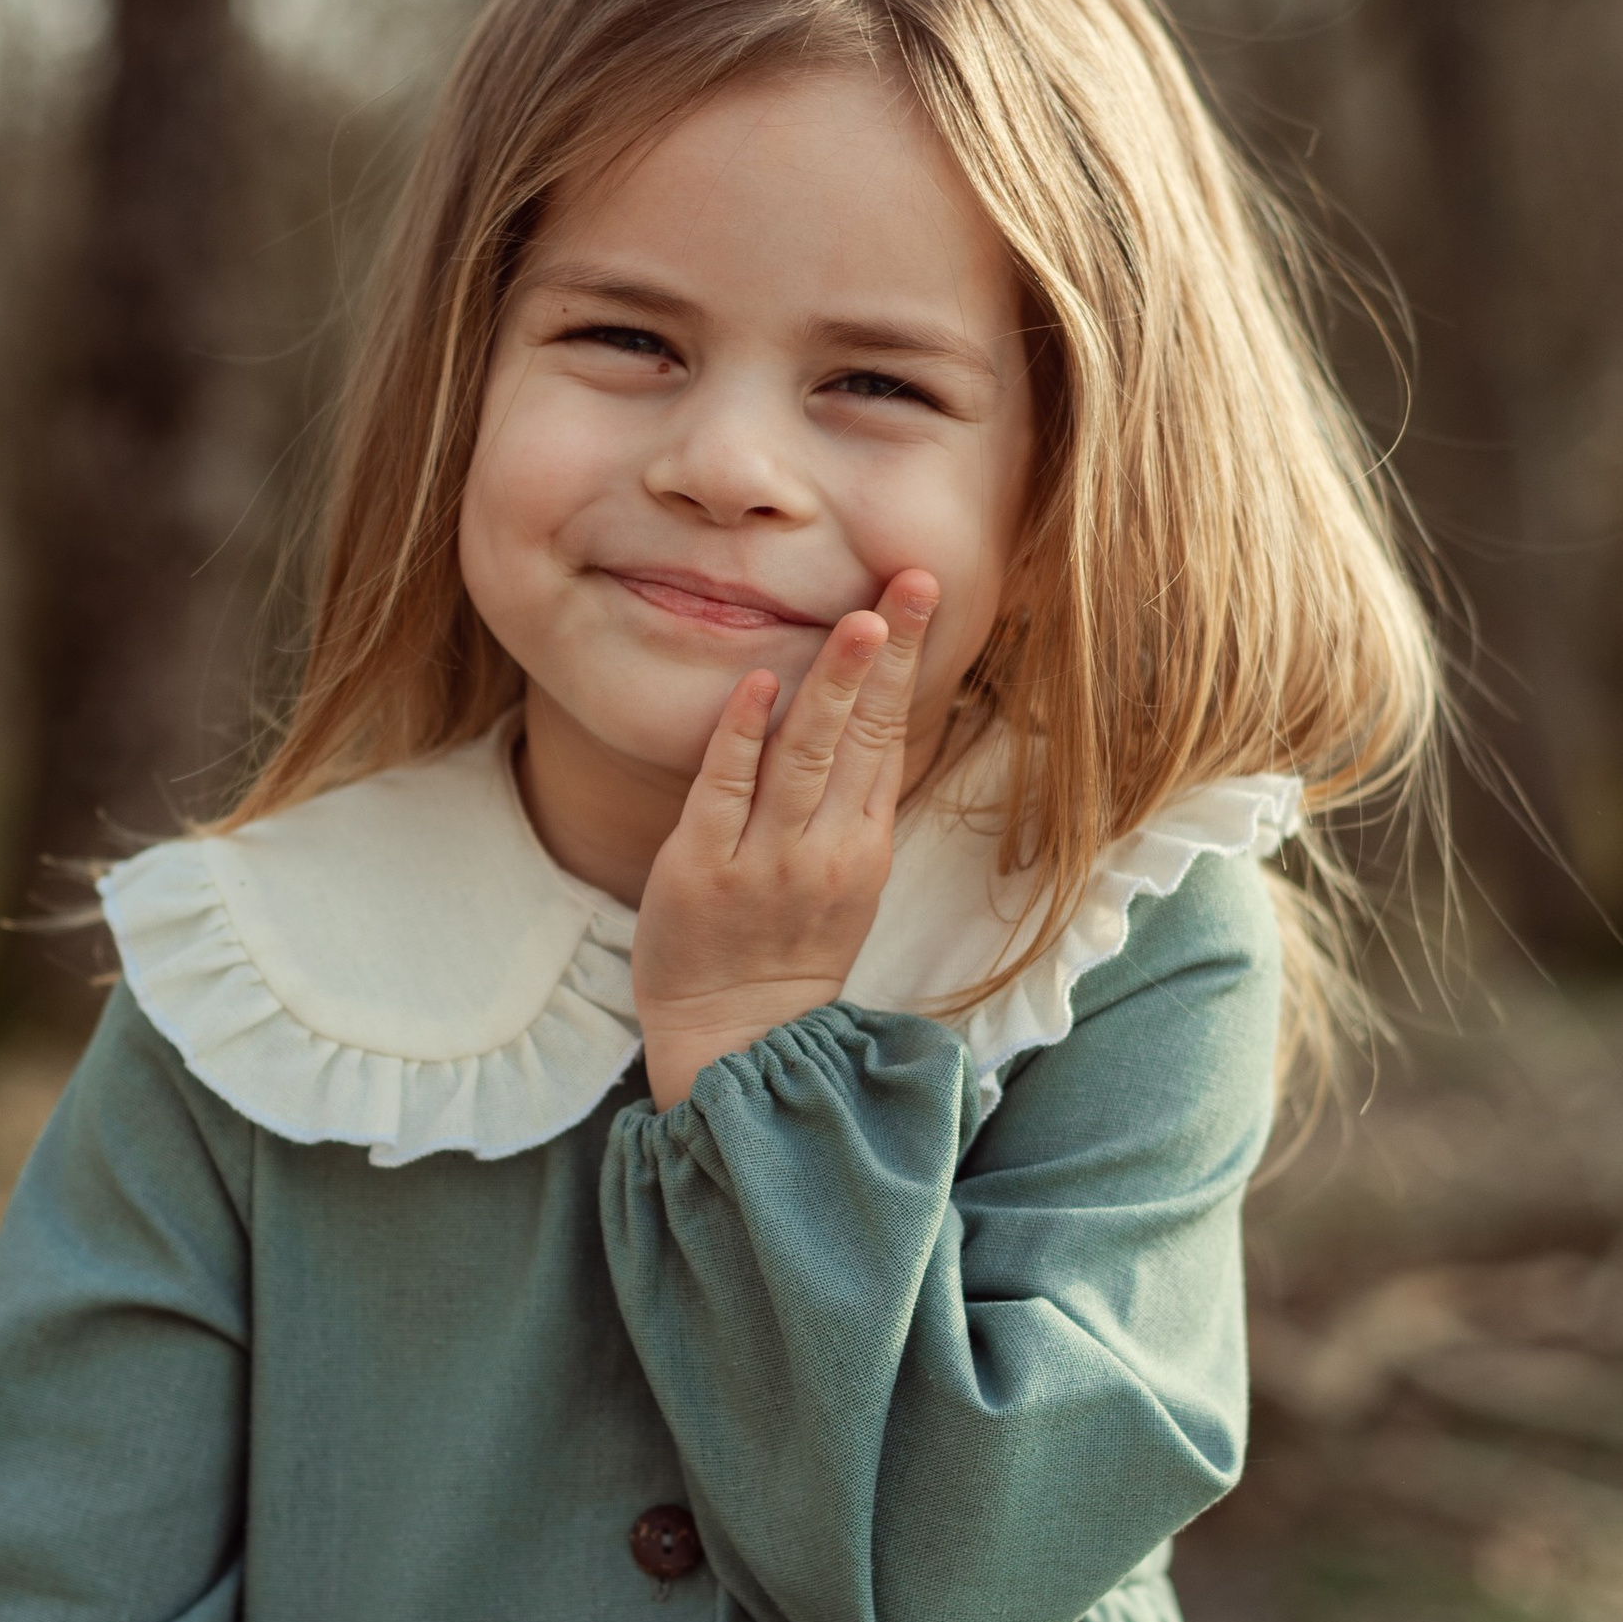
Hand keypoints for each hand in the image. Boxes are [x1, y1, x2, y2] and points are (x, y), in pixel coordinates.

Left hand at [635, 568, 939, 1108]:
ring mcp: (766, 859)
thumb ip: (852, 803)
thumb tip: (866, 719)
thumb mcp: (843, 881)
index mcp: (863, 844)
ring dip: (833, 684)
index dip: (906, 662)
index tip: (919, 594)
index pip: (892, 733)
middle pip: (864, 733)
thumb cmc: (786, 952)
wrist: (737, 1039)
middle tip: (911, 582)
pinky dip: (741, 735)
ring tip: (858, 620)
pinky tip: (756, 683)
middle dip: (888, 653)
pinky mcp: (703, 869)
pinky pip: (725, 790)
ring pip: (805, 755)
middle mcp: (825, 847)